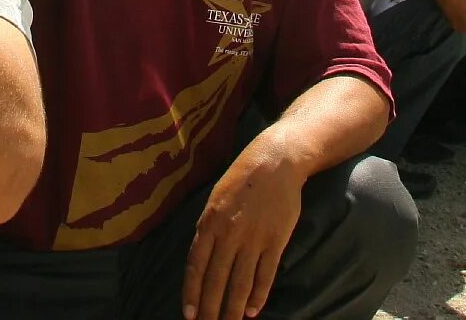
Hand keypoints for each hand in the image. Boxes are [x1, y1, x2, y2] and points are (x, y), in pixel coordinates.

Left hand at [184, 133, 303, 319]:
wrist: (275, 162)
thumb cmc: (242, 178)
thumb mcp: (215, 199)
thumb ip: (208, 229)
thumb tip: (201, 259)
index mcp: (209, 223)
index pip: (196, 266)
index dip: (192, 293)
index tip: (189, 315)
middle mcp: (229, 234)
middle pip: (216, 280)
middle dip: (210, 308)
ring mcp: (253, 239)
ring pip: (240, 283)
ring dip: (234, 308)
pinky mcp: (276, 241)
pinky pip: (265, 275)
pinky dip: (258, 295)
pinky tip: (253, 311)